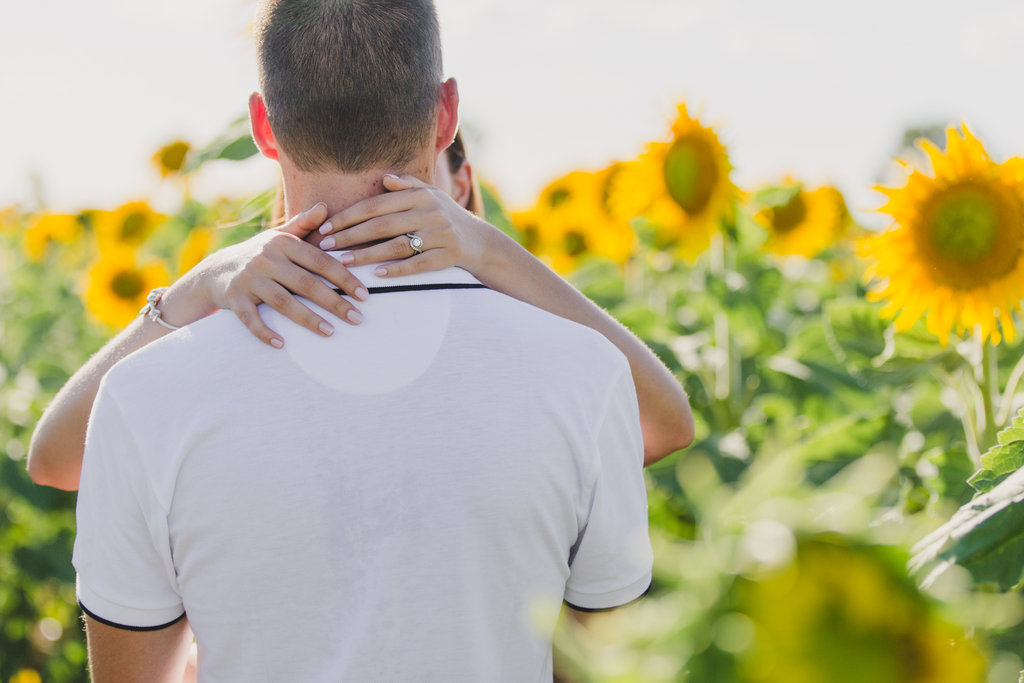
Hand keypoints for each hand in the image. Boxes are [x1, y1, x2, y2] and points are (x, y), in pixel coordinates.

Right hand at [196, 203, 367, 347]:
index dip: (344, 278)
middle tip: (357, 318)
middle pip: (306, 284)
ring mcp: (249, 279)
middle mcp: (266, 259)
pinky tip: (282, 344)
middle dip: (334, 302)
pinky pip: (250, 319)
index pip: (320, 261)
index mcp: (283, 243)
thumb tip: (325, 206)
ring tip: (331, 332)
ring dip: (308, 319)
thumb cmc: (260, 254)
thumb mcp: (279, 236)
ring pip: (283, 302)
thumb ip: (304, 224)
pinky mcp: (234, 298)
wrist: (216, 270)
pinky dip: (264, 332)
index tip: (364, 294)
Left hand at [315, 174, 491, 276]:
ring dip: (367, 255)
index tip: (324, 228)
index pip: (375, 205)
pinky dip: (397, 270)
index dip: (348, 216)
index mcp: (420, 195)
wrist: (479, 241)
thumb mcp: (430, 195)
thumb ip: (407, 185)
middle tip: (325, 247)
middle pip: (382, 225)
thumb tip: (384, 179)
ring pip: (397, 246)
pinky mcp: (448, 256)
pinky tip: (377, 276)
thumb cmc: (445, 216)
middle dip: (350, 236)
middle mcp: (430, 212)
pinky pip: (418, 264)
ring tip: (343, 263)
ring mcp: (440, 234)